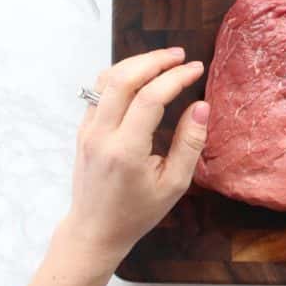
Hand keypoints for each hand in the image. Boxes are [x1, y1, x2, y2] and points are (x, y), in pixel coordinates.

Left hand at [64, 47, 209, 268]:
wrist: (95, 229)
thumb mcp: (174, 185)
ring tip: (163, 60)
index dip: (176, 78)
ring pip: (107, 80)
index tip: (196, 69)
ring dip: (136, 63)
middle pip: (123, 79)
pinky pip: (99, 91)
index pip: (150, 98)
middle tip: (181, 56)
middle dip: (154, 60)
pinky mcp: (83, 129)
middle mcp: (101, 135)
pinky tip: (142, 75)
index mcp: (125, 151)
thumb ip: (190, 144)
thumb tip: (202, 107)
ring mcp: (88, 130)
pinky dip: (122, 75)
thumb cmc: (137, 212)